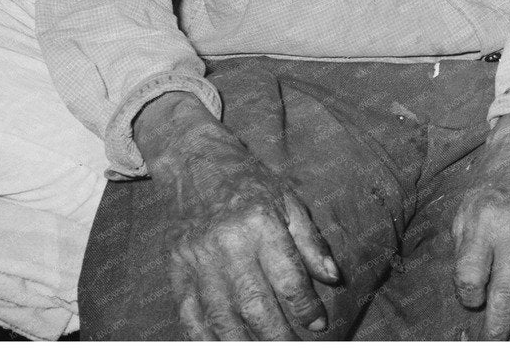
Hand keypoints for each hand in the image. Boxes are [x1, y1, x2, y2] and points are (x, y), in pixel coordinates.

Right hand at [135, 92, 339, 339]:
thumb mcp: (289, 201)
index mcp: (259, 222)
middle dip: (277, 335)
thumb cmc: (251, 183)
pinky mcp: (177, 271)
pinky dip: (205, 339)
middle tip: (293, 349)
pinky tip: (223, 349)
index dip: (305, 307)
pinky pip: (189, 315)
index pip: (287, 277)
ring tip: (264, 354)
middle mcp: (226, 243)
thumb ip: (310, 241)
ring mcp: (197, 260)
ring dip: (244, 344)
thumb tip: (333, 277)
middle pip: (253, 303)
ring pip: (221, 316)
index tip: (319, 325)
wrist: (197, 165)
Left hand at [452, 111, 509, 339]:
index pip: (471, 275)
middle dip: (500, 326)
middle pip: (507, 291)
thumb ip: (466, 248)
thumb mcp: (467, 207)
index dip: (469, 296)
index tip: (472, 302)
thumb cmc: (494, 183)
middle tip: (496, 345)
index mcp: (482, 221)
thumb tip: (471, 292)